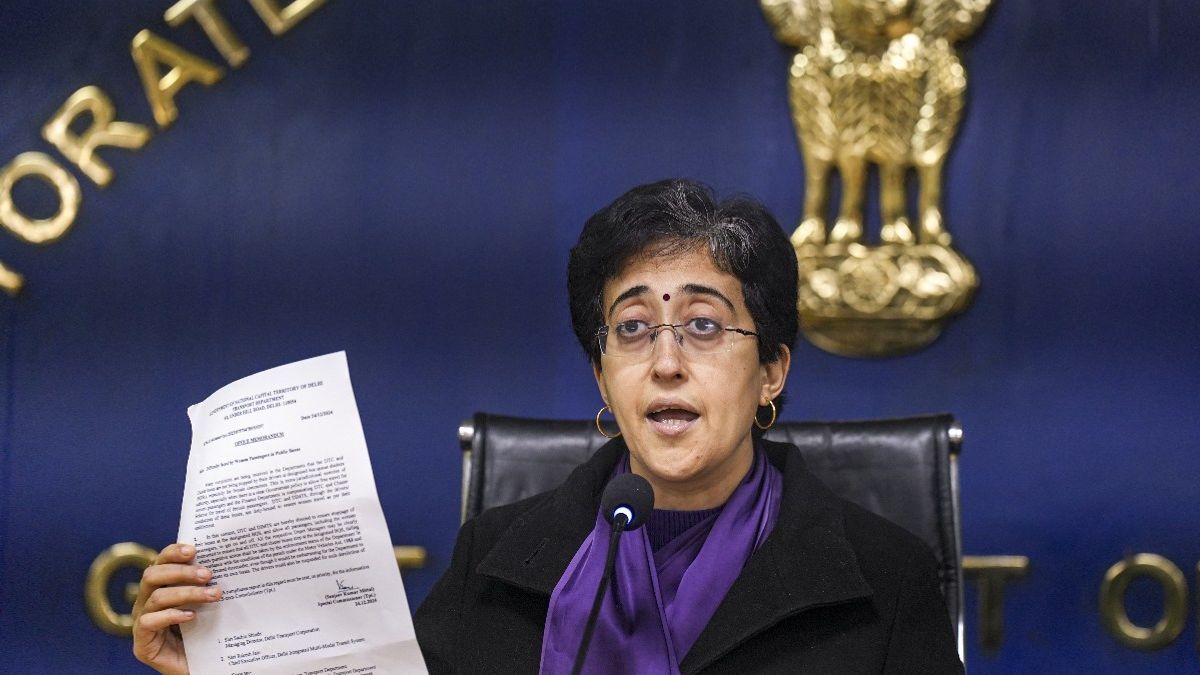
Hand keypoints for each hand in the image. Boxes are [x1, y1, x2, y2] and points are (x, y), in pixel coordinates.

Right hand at [132, 543, 221, 674]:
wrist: (206, 667)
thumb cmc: (209, 633)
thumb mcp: (210, 604)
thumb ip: (209, 584)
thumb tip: (228, 560)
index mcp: (161, 588)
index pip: (160, 562)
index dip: (172, 553)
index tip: (193, 549)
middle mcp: (147, 603)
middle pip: (152, 575)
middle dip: (181, 572)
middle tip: (208, 574)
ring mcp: (142, 623)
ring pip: (156, 597)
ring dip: (186, 593)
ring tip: (212, 595)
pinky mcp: (142, 644)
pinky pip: (148, 623)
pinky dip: (170, 615)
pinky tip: (191, 616)